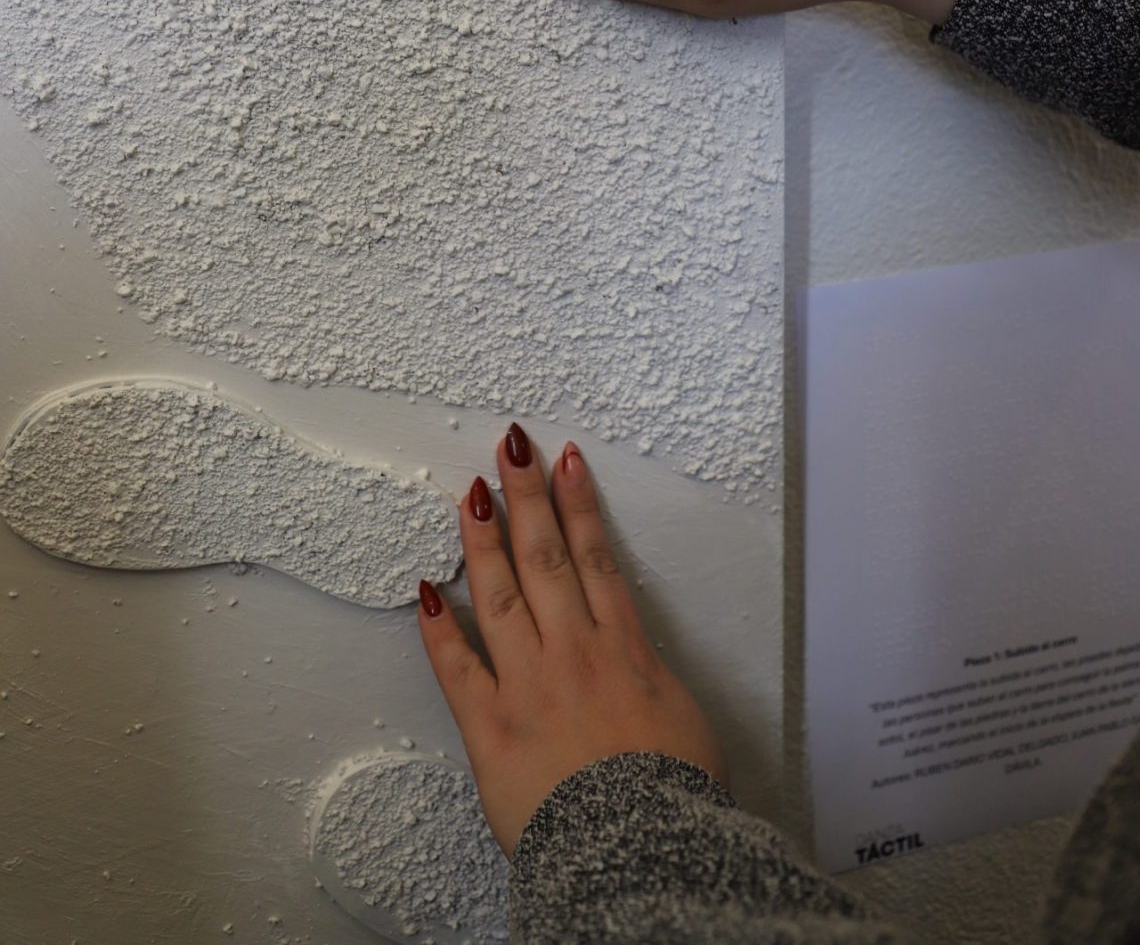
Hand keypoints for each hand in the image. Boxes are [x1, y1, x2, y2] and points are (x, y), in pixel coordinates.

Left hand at [417, 423, 727, 856]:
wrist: (644, 852)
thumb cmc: (674, 802)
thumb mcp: (683, 726)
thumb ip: (652, 689)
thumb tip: (641, 681)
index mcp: (625, 651)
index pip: (597, 559)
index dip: (578, 505)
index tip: (564, 462)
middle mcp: (575, 652)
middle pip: (547, 557)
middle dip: (526, 496)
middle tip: (509, 447)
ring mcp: (530, 684)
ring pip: (500, 594)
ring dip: (483, 539)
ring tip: (469, 493)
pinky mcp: (492, 727)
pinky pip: (458, 667)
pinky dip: (438, 629)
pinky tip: (424, 591)